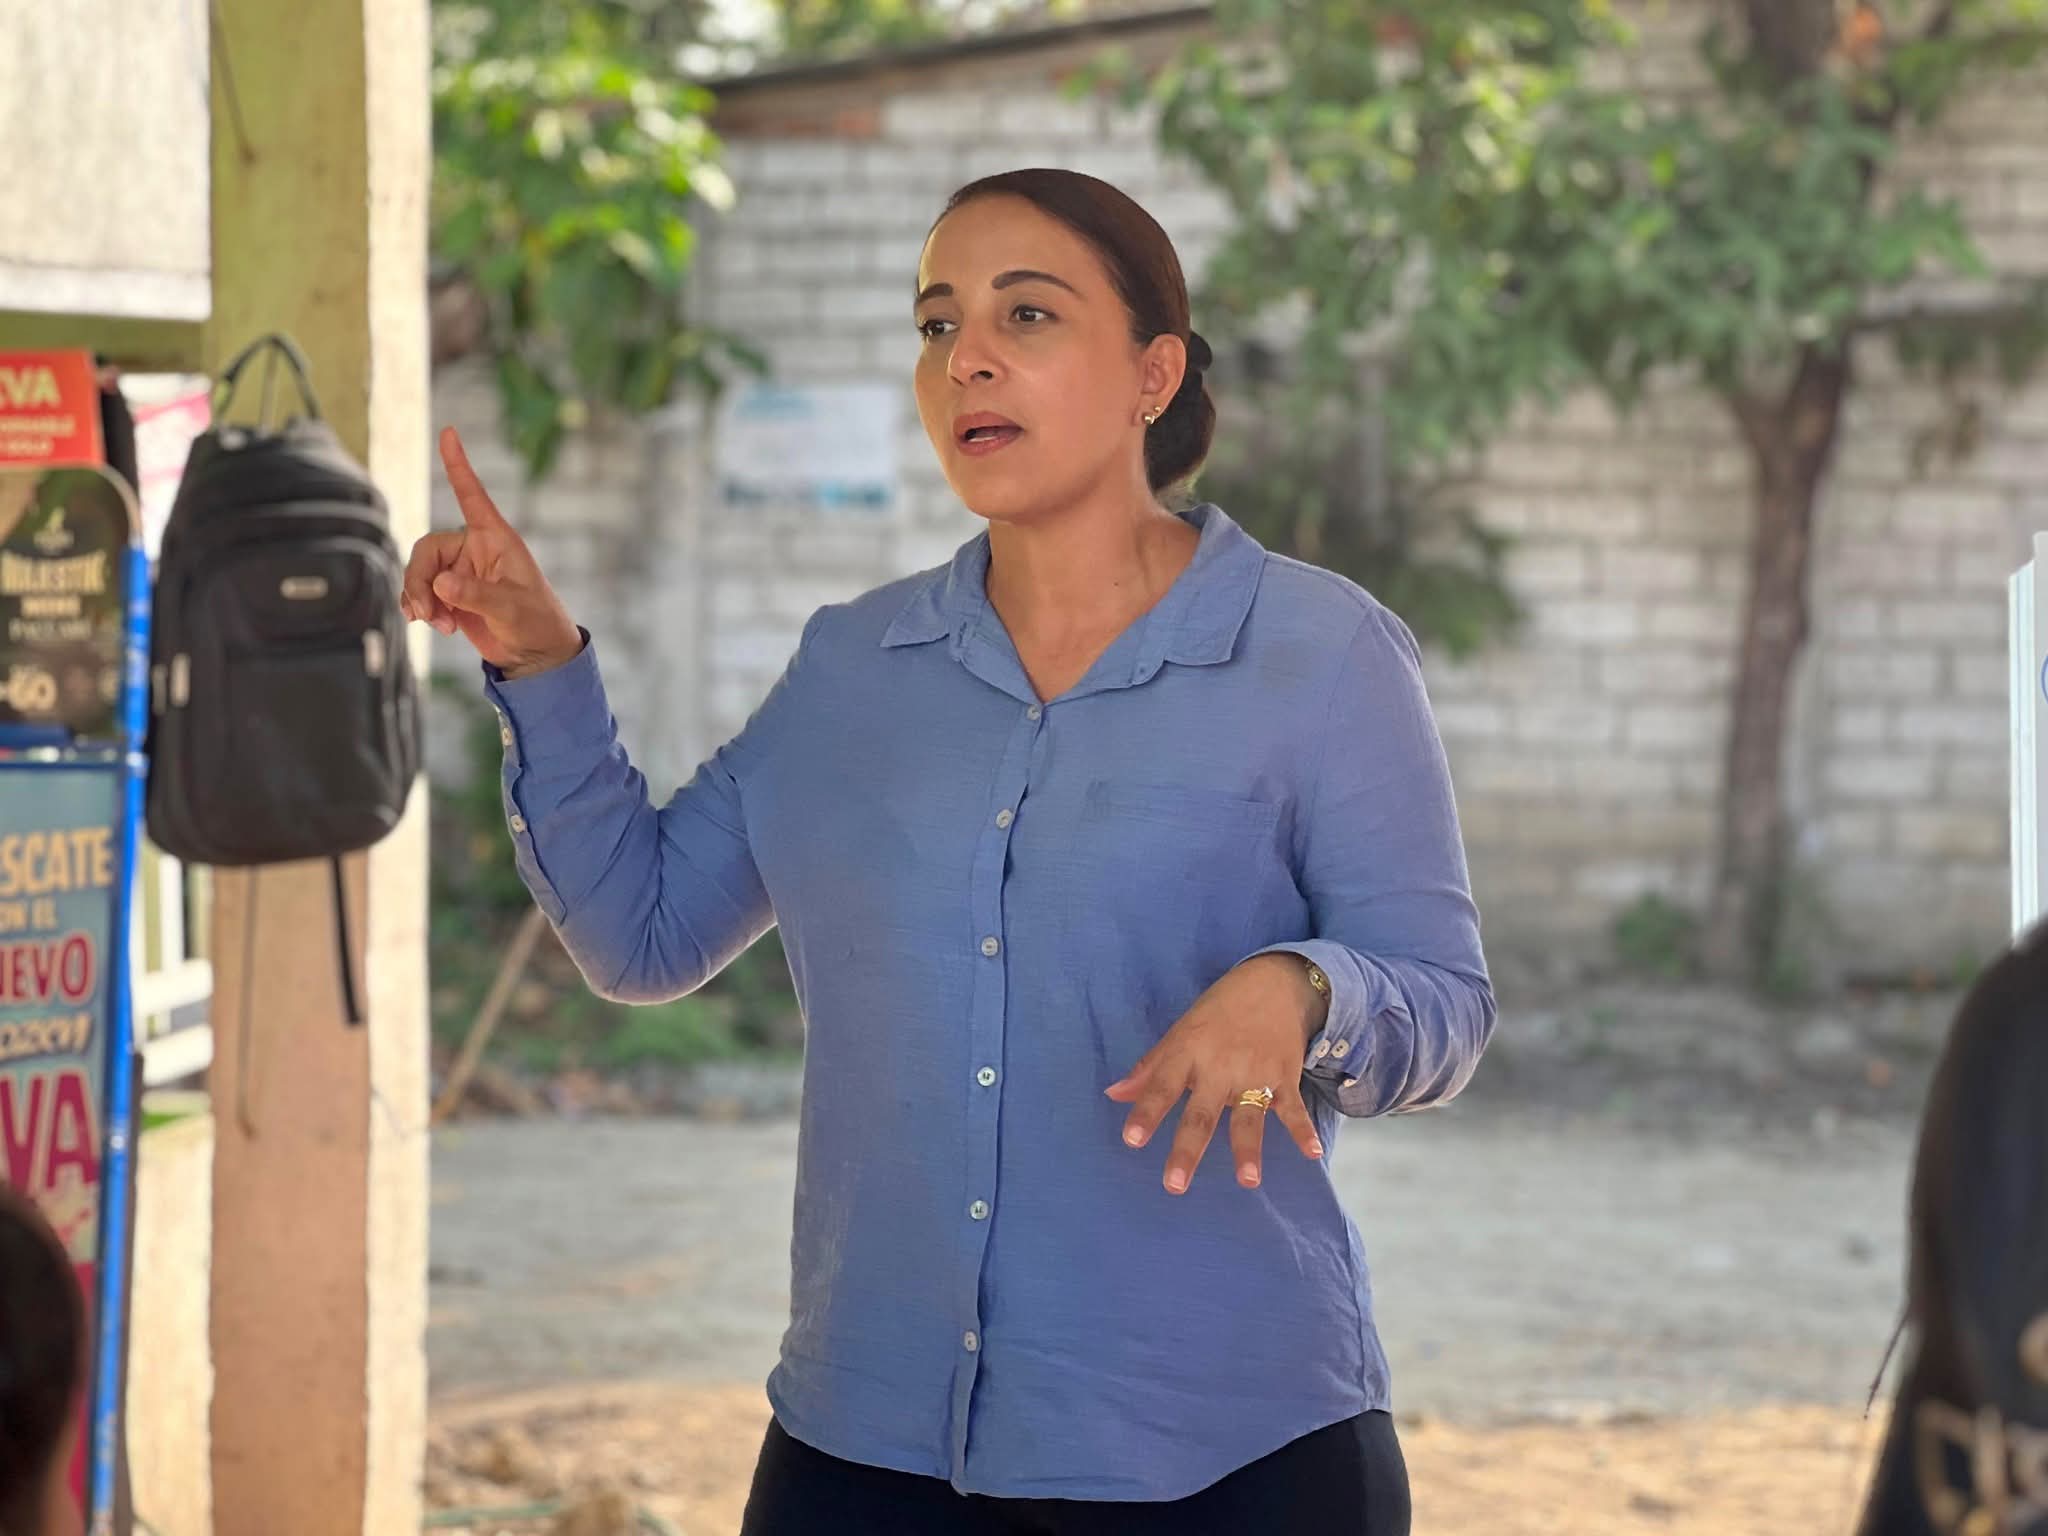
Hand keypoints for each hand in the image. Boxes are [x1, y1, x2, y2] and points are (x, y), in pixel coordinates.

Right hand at [404, 427, 583, 677]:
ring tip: (436, 623)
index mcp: (496, 540)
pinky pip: (420, 591)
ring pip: (419, 572)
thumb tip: (440, 582)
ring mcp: (460, 572)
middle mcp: (475, 550)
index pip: (472, 496)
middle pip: (426, 549)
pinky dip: (418, 606)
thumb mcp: (510, 609)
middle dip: (419, 580)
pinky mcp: (450, 594)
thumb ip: (475, 595)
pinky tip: (428, 623)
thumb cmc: (536, 623)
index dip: (459, 465)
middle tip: (426, 612)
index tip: (449, 432)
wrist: (535, 655)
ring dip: (418, 598)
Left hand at [1104, 954, 1326, 1194]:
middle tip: (1175, 1184)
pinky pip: (1293, 1108)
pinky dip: (1303, 1130)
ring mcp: (1254, 1072)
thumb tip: (1113, 1095)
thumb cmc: (1218, 1012)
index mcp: (1189, 1051)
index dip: (1146, 1112)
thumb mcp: (1180, 1032)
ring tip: (1248, 1181)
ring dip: (1248, 1149)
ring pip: (1248, 1117)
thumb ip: (1150, 1068)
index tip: (1132, 1140)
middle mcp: (1219, 1066)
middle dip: (1188, 1149)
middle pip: (1201, 1114)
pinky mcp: (1284, 1075)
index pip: (1162, 1086)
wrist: (1273, 983)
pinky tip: (1311, 1154)